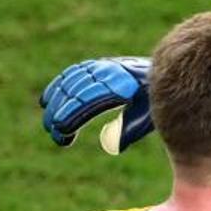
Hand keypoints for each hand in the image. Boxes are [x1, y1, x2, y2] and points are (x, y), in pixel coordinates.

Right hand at [39, 57, 153, 153]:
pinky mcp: (98, 65)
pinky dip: (57, 86)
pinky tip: (46, 101)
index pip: (90, 101)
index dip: (73, 116)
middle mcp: (110, 72)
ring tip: (49, 125)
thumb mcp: (148, 118)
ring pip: (70, 82)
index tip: (61, 131)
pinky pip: (72, 74)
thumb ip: (130, 131)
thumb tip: (111, 146)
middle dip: (60, 113)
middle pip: (76, 92)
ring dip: (55, 102)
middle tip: (54, 134)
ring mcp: (103, 66)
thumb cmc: (156, 101)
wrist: (165, 74)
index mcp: (123, 85)